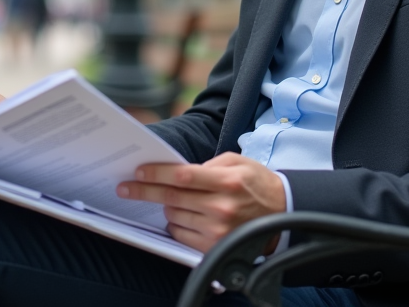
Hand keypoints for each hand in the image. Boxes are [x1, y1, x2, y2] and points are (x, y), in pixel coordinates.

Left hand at [116, 152, 286, 252]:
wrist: (283, 212)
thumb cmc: (257, 183)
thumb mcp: (238, 162)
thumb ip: (208, 164)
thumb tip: (178, 172)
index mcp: (227, 181)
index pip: (182, 176)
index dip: (157, 174)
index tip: (138, 172)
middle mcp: (222, 207)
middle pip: (172, 198)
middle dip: (145, 191)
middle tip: (125, 188)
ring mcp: (218, 230)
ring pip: (174, 217)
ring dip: (166, 207)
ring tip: (168, 200)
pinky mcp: (215, 247)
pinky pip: (182, 235)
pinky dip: (175, 224)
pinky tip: (181, 216)